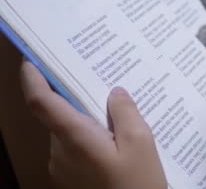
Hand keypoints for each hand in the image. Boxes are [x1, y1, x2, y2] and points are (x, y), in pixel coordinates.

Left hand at [20, 61, 166, 188]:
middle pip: (58, 116)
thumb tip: (115, 93)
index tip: (32, 61)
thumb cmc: (137, 183)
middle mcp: (60, 152)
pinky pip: (75, 148)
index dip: (33, 79)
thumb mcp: (140, 143)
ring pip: (67, 132)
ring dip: (85, 119)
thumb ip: (126, 112)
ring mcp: (63, 168)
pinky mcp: (71, 179)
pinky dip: (89, 137)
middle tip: (97, 82)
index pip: (42, 102)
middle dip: (74, 98)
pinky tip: (114, 139)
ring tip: (116, 114)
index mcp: (75, 138)